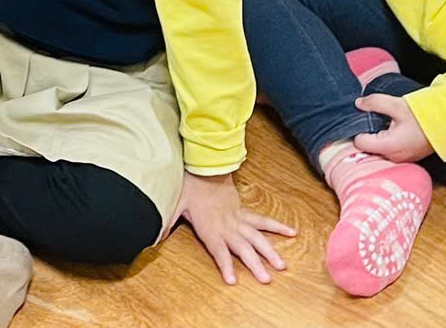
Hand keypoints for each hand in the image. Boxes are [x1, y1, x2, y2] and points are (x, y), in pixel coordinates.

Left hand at [175, 174, 294, 285]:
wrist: (206, 165)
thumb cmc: (190, 186)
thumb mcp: (175, 204)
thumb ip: (167, 221)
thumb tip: (154, 235)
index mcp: (210, 228)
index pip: (219, 250)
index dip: (225, 265)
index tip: (233, 280)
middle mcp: (227, 226)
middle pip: (243, 248)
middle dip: (255, 264)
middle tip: (266, 279)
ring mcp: (238, 219)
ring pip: (257, 237)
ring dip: (270, 251)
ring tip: (282, 266)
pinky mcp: (243, 212)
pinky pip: (262, 221)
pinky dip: (277, 226)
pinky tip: (292, 232)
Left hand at [352, 92, 433, 162]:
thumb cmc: (424, 115)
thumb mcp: (397, 105)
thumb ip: (375, 103)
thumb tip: (358, 104)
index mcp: (388, 147)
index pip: (359, 142)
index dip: (358, 128)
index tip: (363, 118)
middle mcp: (393, 157)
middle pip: (368, 147)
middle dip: (369, 132)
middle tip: (376, 118)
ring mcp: (402, 159)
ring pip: (380, 148)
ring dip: (380, 136)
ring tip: (389, 122)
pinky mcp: (408, 157)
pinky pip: (391, 150)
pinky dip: (390, 140)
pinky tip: (397, 128)